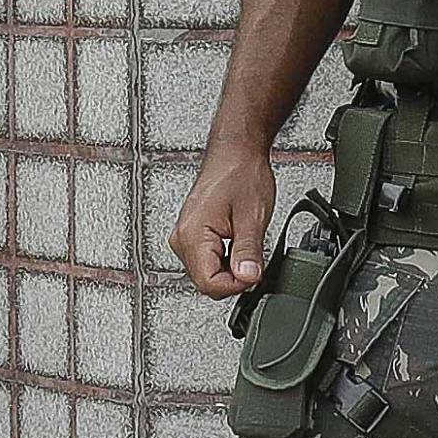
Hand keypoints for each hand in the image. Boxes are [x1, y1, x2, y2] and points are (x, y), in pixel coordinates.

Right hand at [172, 142, 277, 299]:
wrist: (235, 152)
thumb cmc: (240, 173)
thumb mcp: (252, 217)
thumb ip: (248, 252)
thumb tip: (248, 278)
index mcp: (192, 236)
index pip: (209, 284)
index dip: (236, 284)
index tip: (254, 271)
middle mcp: (182, 239)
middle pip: (207, 282)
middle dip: (235, 277)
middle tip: (254, 257)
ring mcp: (185, 238)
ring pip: (209, 274)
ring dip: (232, 268)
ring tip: (246, 242)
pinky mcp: (193, 236)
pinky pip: (209, 261)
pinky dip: (228, 259)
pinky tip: (239, 242)